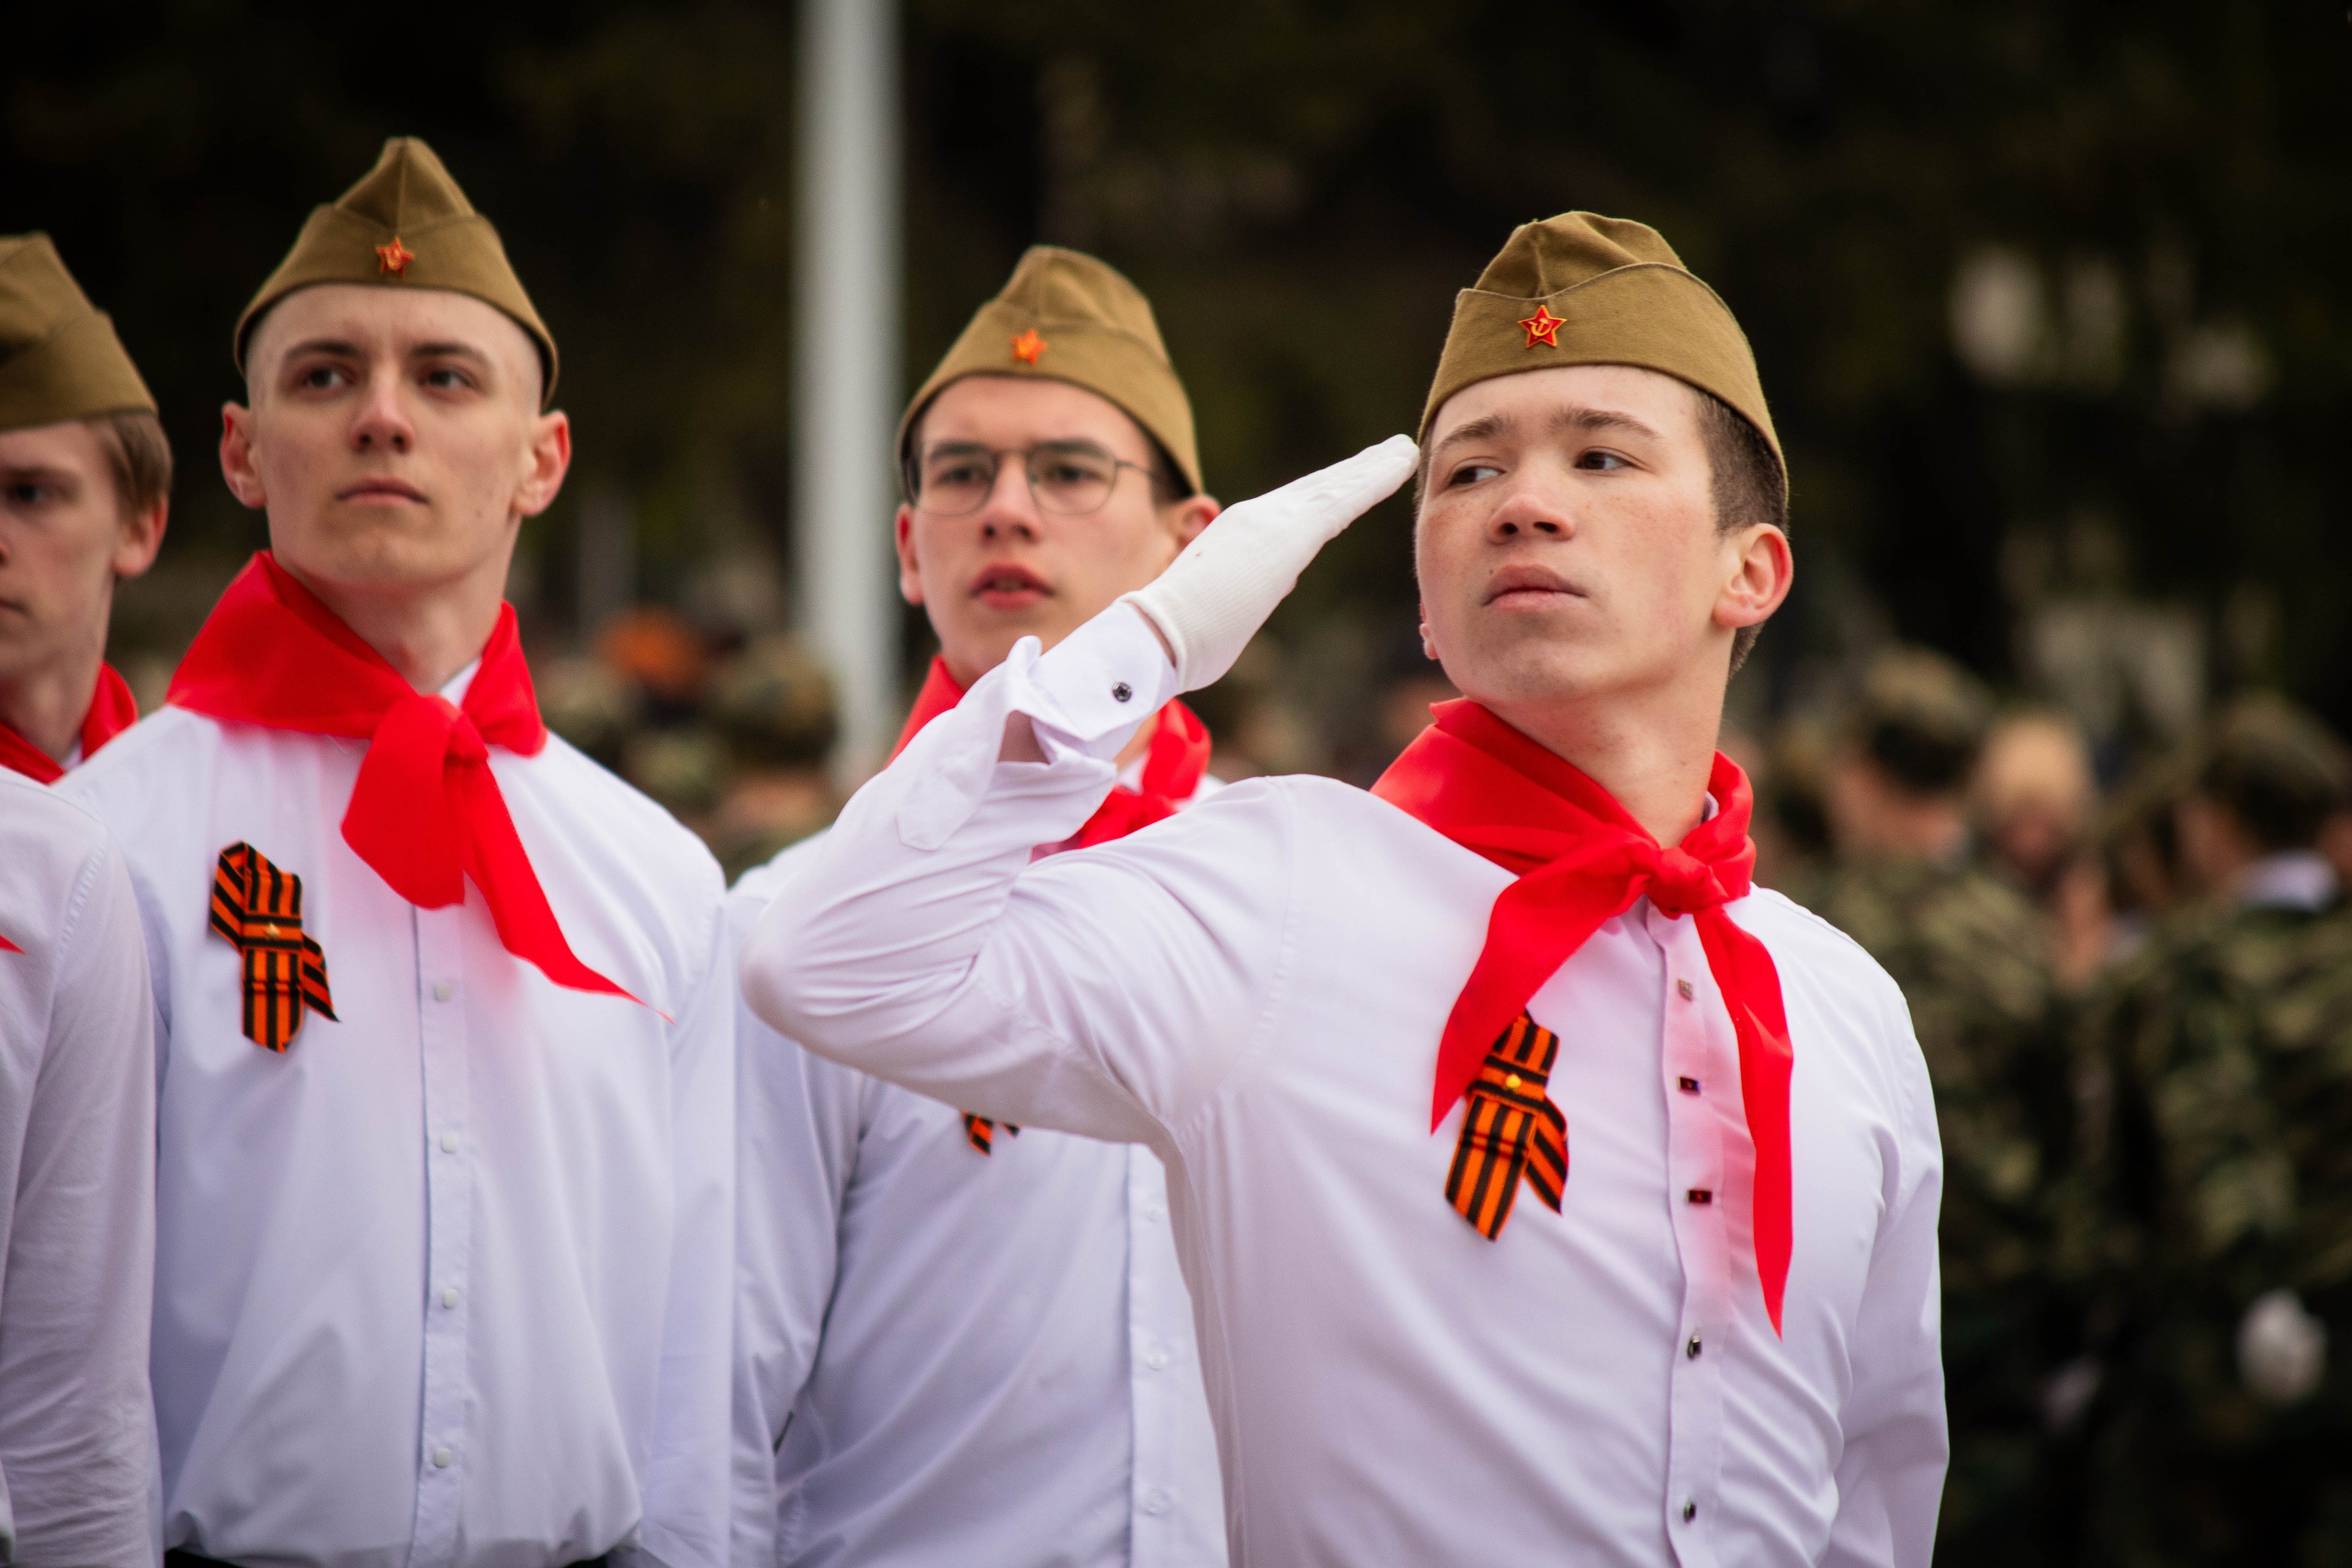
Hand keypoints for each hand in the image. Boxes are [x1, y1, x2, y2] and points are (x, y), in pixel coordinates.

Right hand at [1123, 434, 1417, 692]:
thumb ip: (1253, 589)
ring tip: (1403, 452)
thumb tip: (1277, 584)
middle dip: (1354, 471)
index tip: (1353, 482)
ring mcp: (1272, 521)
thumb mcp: (1223, 611)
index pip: (1293, 511)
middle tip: (1390, 452)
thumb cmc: (1178, 640)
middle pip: (1317, 490)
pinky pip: (1345, 501)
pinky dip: (1375, 479)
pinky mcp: (1290, 534)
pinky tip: (1401, 463)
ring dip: (1372, 469)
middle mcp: (1256, 518)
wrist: (1157, 635)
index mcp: (1239, 536)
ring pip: (1335, 488)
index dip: (1327, 494)